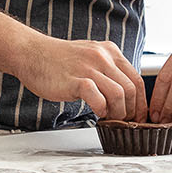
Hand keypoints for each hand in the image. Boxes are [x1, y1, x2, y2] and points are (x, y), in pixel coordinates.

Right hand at [14, 34, 146, 119]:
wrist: (30, 53)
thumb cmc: (57, 60)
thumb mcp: (89, 56)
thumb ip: (106, 70)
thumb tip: (122, 93)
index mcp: (109, 51)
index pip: (137, 78)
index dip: (141, 101)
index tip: (138, 115)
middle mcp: (102, 57)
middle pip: (131, 88)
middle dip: (131, 110)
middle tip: (124, 121)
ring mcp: (89, 68)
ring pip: (119, 94)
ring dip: (118, 112)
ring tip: (109, 118)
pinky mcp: (75, 80)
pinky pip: (98, 98)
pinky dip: (101, 110)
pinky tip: (96, 113)